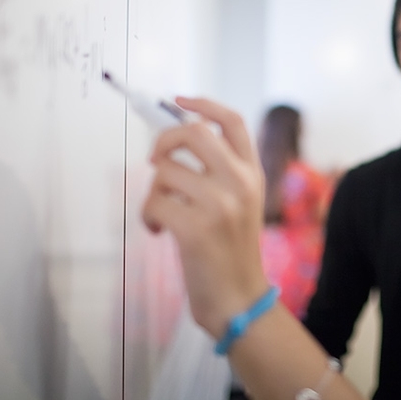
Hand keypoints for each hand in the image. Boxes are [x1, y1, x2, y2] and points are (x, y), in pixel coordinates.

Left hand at [141, 97, 269, 338]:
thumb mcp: (241, 203)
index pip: (232, 121)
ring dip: (152, 191)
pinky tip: (158, 231)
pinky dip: (147, 216)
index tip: (178, 100)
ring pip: (164, 171)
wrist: (239, 299)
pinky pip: (153, 203)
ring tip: (161, 213)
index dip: (203, 103)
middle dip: (163, 140)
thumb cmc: (231, 251)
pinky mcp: (195, 228)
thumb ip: (222, 172)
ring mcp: (220, 204)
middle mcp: (240, 182)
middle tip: (156, 160)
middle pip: (193, 132)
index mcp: (253, 173)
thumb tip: (177, 139)